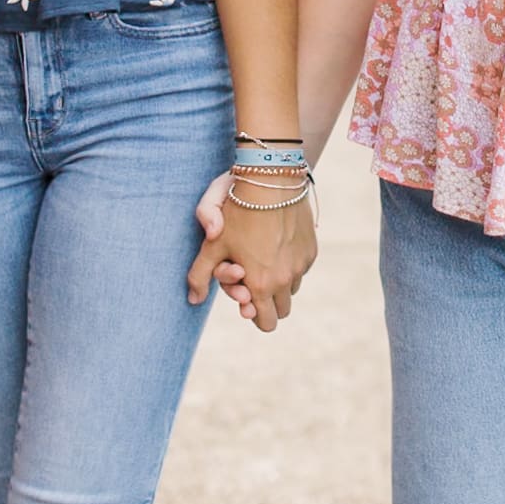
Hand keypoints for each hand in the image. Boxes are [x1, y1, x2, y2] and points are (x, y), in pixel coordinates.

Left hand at [187, 183, 315, 332]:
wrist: (271, 179)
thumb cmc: (236, 210)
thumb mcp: (212, 243)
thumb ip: (200, 276)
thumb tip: (193, 300)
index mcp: (261, 284)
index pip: (266, 324)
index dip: (252, 313)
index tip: (243, 294)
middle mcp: (285, 279)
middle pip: (281, 312)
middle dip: (267, 303)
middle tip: (252, 280)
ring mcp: (301, 265)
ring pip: (292, 290)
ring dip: (279, 283)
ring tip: (263, 258)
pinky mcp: (311, 249)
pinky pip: (301, 269)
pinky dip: (290, 264)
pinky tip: (276, 242)